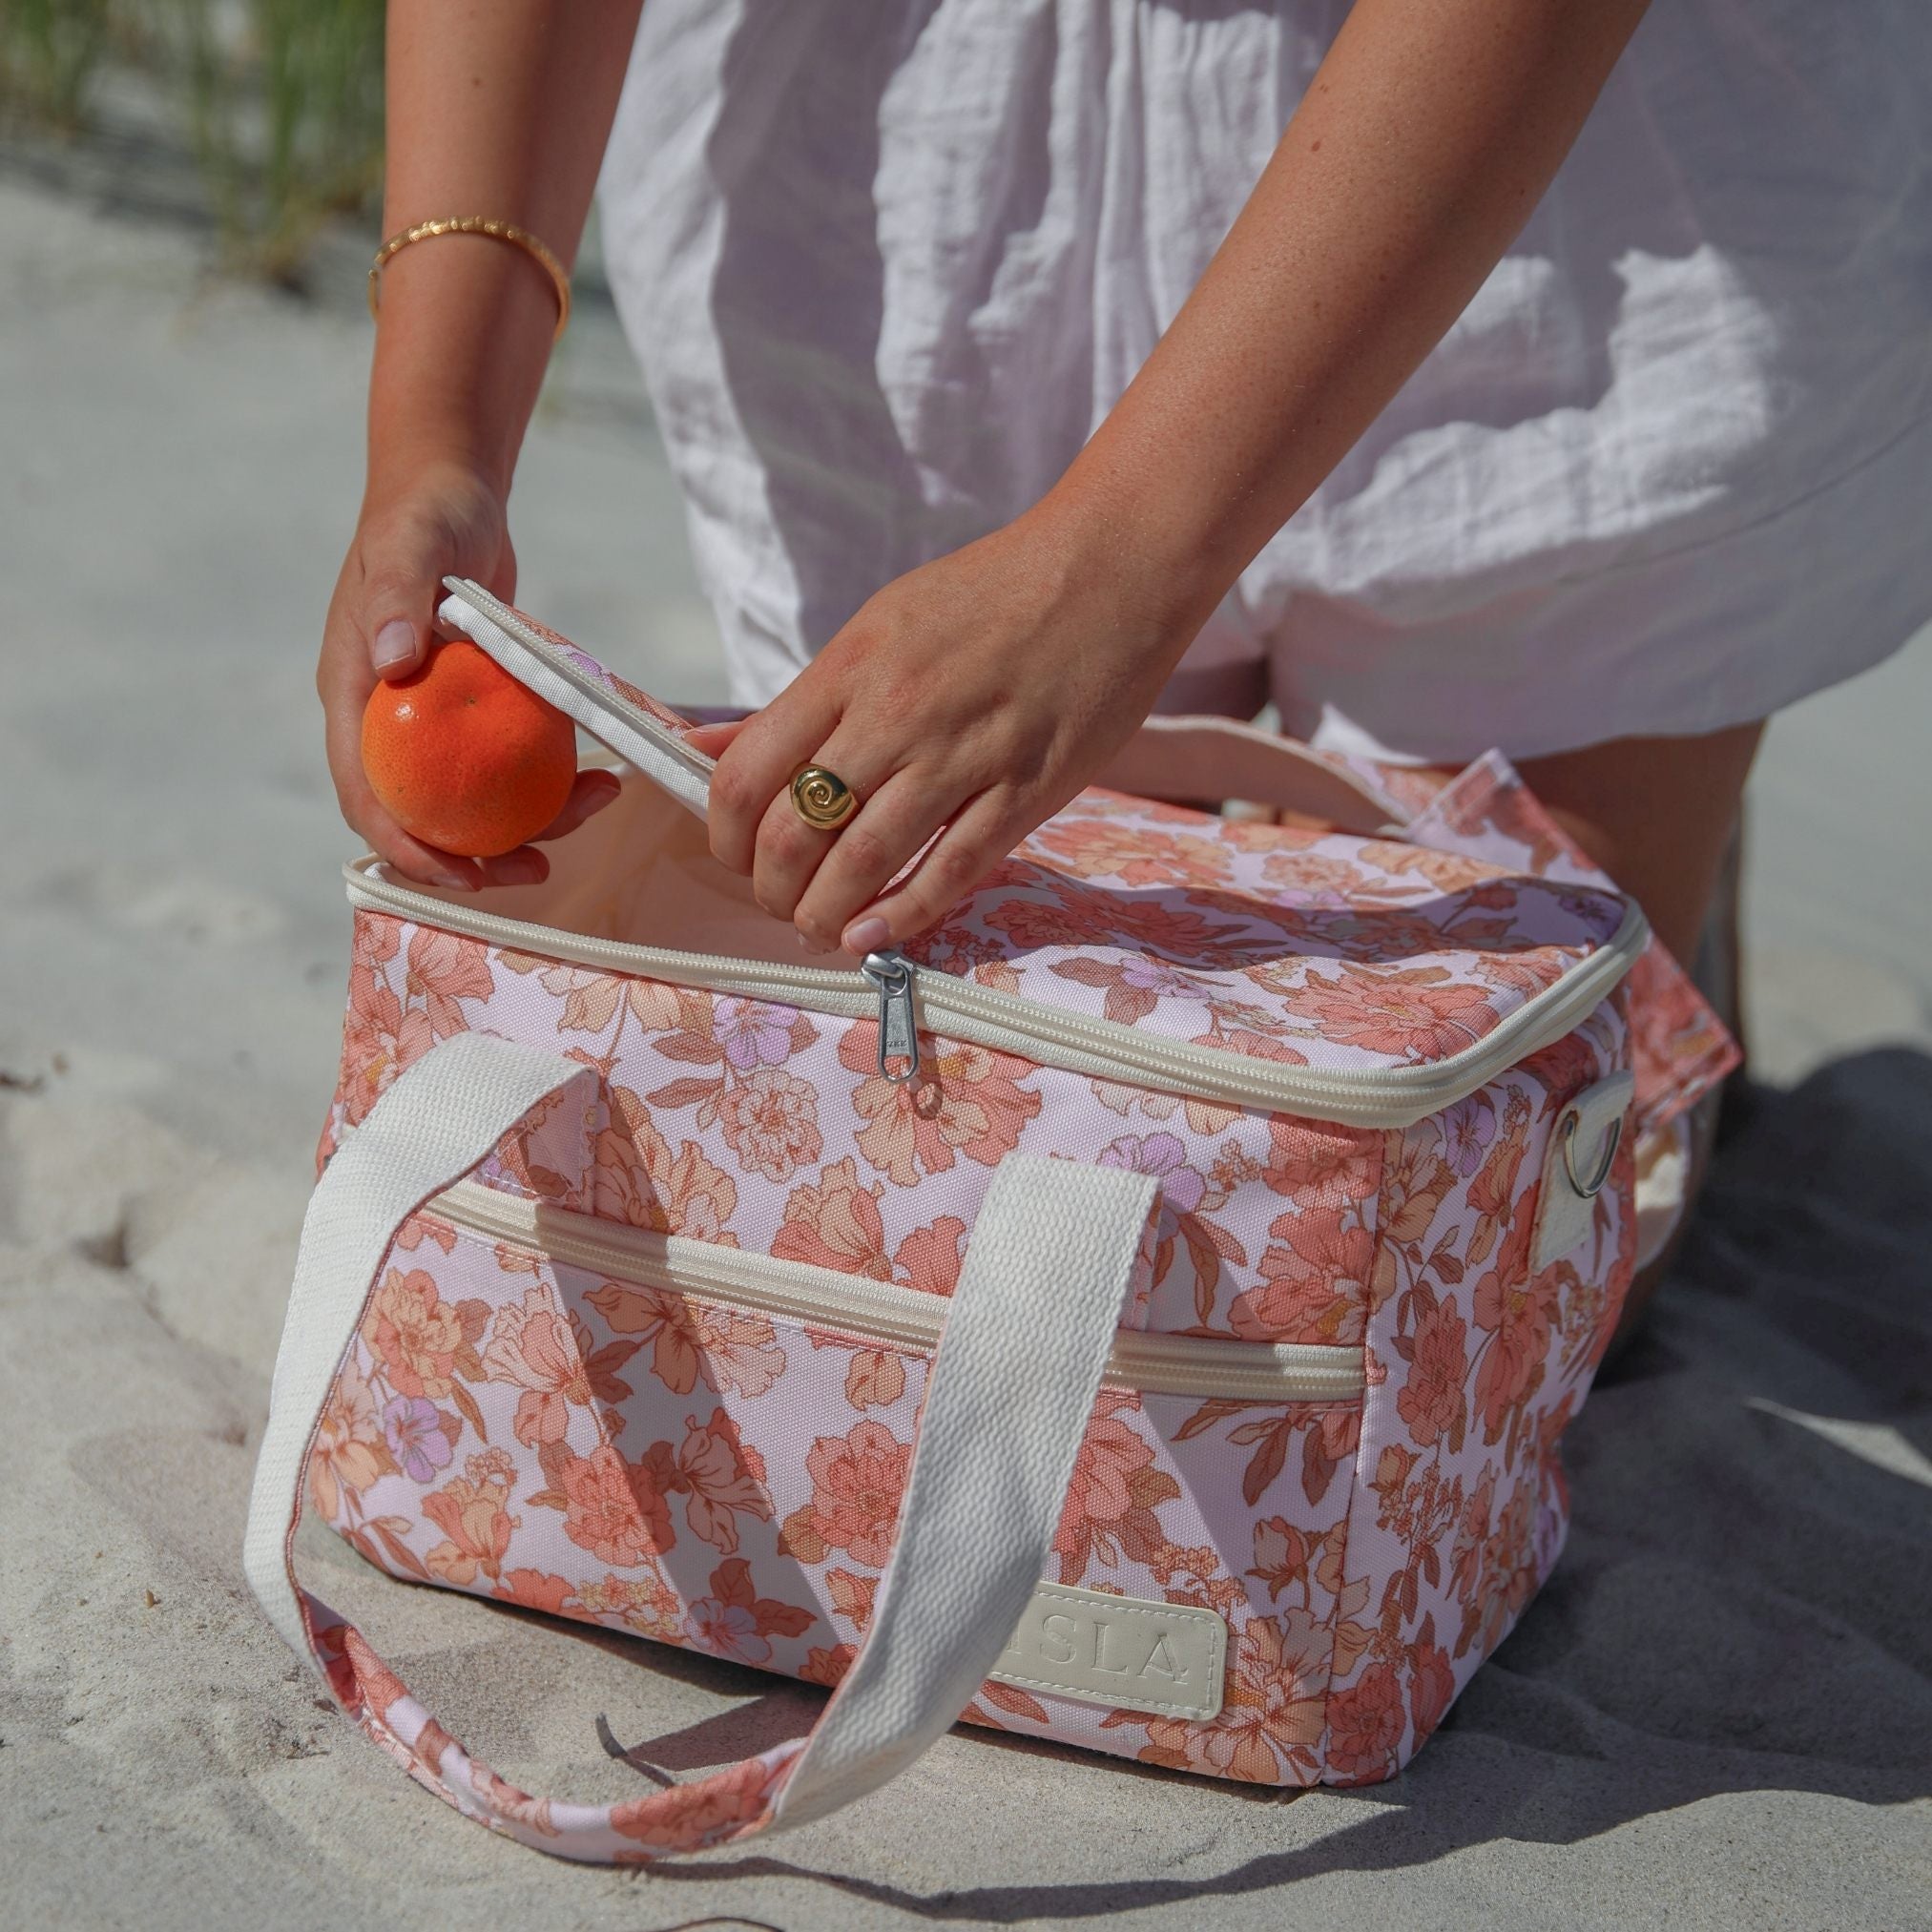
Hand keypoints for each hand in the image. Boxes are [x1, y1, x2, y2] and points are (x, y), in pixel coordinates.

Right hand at [317, 457, 617, 889]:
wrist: (450, 490)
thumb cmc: (422, 514)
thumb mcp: (410, 550)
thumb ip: (397, 601)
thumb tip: (391, 661)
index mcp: (354, 699)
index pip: (367, 797)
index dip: (405, 850)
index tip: (460, 874)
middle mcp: (385, 719)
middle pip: (420, 816)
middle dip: (471, 861)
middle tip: (536, 873)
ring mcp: (428, 717)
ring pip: (470, 797)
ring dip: (523, 822)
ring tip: (591, 808)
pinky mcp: (469, 709)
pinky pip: (503, 762)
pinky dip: (544, 778)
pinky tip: (593, 775)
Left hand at [686, 504, 1199, 954]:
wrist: (1110, 569)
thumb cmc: (992, 595)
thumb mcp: (877, 626)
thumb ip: (799, 702)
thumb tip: (702, 749)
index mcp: (850, 668)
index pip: (748, 774)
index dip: (725, 835)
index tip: (735, 855)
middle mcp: (895, 714)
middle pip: (795, 832)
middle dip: (771, 888)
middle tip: (781, 901)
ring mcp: (963, 755)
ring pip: (864, 862)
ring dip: (826, 913)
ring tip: (821, 927)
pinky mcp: (1025, 790)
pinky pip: (951, 870)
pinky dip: (904, 915)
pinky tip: (875, 935)